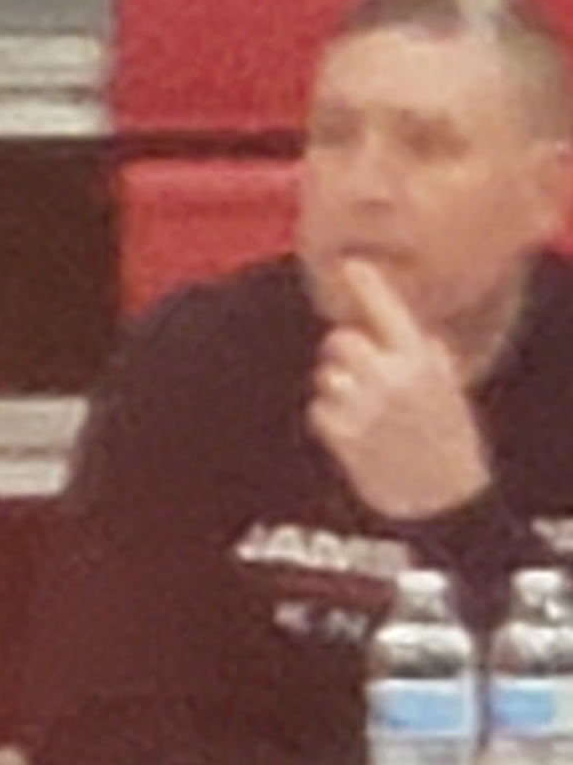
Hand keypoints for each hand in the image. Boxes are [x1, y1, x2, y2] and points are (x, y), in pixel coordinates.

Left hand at [308, 257, 492, 518]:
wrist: (443, 500)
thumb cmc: (447, 440)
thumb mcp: (447, 390)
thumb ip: (424, 355)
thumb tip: (399, 326)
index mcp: (422, 363)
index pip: (388, 312)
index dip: (368, 285)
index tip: (351, 264)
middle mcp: (391, 379)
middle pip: (340, 339)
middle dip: (344, 351)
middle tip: (360, 372)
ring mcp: (364, 406)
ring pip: (327, 376)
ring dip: (339, 389)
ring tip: (368, 414)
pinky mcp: (342, 435)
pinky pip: (319, 409)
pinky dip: (331, 419)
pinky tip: (356, 435)